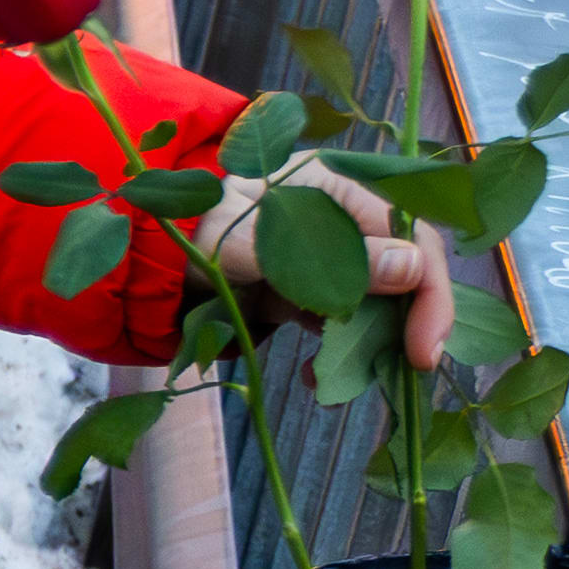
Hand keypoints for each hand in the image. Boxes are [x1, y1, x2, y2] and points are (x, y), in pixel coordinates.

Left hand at [197, 158, 457, 366]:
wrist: (140, 258)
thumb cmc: (186, 232)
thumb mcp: (250, 245)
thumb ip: (326, 256)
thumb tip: (409, 268)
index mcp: (337, 188)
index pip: (412, 236)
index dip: (429, 292)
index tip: (423, 349)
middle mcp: (340, 219)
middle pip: (404, 271)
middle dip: (408, 323)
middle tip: (407, 371)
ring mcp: (324, 255)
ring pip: (375, 301)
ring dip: (371, 344)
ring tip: (345, 380)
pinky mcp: (304, 288)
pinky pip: (339, 322)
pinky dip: (336, 353)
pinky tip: (315, 379)